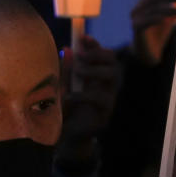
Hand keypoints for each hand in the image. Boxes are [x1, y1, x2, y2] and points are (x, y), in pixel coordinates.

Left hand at [58, 35, 118, 172]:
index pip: (102, 56)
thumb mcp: (62, 87)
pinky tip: (70, 97)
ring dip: (94, 70)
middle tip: (81, 56)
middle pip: (113, 62)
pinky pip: (100, 99)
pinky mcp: (104, 115)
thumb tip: (67, 48)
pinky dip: (83, 94)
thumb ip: (66, 70)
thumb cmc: (63, 111)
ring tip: (78, 72)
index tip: (83, 37)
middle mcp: (105, 87)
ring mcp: (107, 101)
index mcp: (96, 78)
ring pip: (112, 76)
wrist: (65, 138)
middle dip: (98, 54)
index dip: (95, 45)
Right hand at [130, 0, 175, 65]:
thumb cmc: (159, 32)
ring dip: (172, 10)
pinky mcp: (135, 29)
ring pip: (153, 9)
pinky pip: (145, 21)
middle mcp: (138, 7)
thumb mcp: (170, 16)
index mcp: (145, 1)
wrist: (148, 53)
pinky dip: (157, 18)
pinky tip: (168, 20)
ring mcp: (135, 18)